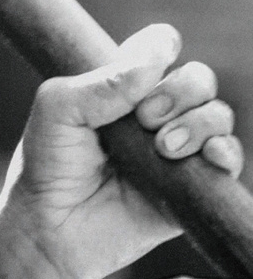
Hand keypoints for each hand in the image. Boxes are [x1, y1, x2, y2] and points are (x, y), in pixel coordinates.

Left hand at [0, 24, 243, 278]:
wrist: (51, 229)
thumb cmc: (47, 165)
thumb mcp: (59, 110)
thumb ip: (103, 81)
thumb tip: (160, 54)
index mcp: (119, 87)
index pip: (159, 49)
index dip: (161, 49)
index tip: (148, 65)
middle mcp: (153, 113)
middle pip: (197, 78)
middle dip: (180, 91)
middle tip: (145, 119)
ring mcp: (176, 149)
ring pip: (217, 114)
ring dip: (199, 123)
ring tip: (164, 147)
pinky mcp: (193, 187)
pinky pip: (230, 159)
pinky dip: (226, 152)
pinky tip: (206, 157)